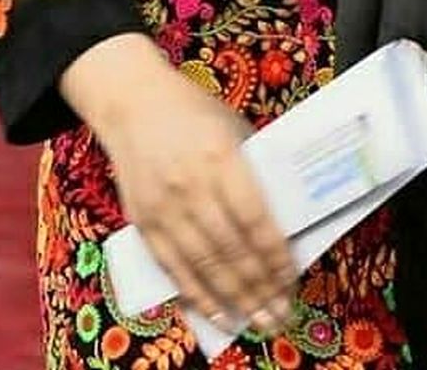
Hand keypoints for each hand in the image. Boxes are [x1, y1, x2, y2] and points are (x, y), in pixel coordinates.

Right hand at [61, 35, 296, 335]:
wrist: (134, 104)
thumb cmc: (194, 112)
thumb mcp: (234, 128)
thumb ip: (254, 170)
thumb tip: (283, 218)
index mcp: (220, 157)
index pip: (254, 218)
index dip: (274, 254)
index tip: (292, 277)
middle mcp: (191, 186)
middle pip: (230, 249)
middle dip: (259, 287)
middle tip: (281, 315)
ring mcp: (163, 207)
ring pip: (203, 265)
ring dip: (234, 299)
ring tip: (259, 321)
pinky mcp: (143, 222)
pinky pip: (173, 267)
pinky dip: (197, 295)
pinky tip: (218, 313)